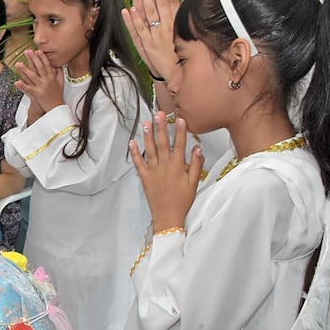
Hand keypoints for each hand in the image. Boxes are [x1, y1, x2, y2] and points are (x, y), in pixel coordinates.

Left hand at [14, 50, 63, 117]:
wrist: (56, 108)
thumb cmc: (57, 95)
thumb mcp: (61, 82)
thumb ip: (59, 73)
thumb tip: (58, 64)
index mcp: (52, 77)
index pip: (47, 65)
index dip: (42, 57)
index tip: (38, 50)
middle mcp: (46, 81)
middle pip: (39, 68)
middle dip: (33, 59)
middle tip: (27, 51)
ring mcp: (41, 87)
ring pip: (32, 77)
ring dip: (24, 70)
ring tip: (18, 64)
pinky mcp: (36, 94)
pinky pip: (28, 89)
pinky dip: (23, 86)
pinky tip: (17, 82)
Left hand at [122, 0, 179, 80]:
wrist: (178, 76)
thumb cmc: (183, 55)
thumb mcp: (187, 36)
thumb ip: (182, 19)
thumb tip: (180, 2)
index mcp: (178, 25)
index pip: (172, 2)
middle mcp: (166, 29)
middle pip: (159, 5)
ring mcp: (155, 38)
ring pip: (147, 15)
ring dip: (141, 0)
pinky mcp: (146, 47)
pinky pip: (138, 32)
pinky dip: (132, 21)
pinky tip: (128, 9)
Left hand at [129, 112, 202, 231]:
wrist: (168, 216)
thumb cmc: (182, 200)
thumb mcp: (194, 183)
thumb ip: (196, 164)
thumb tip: (197, 148)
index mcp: (178, 167)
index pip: (180, 145)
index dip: (180, 131)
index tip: (180, 119)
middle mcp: (164, 167)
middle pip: (163, 143)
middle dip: (161, 127)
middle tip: (159, 113)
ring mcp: (153, 171)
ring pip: (150, 150)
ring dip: (148, 136)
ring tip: (146, 123)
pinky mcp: (144, 177)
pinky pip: (138, 163)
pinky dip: (134, 153)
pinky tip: (132, 142)